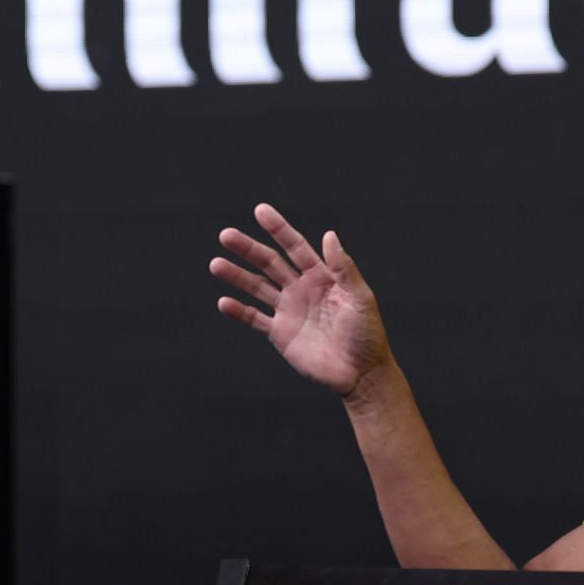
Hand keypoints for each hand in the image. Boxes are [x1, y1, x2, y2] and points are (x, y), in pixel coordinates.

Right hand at [211, 203, 391, 398]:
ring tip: (216, 264)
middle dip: (248, 249)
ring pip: (257, 287)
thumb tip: (328, 235)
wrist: (361, 374)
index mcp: (321, 276)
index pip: (294, 247)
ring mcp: (289, 310)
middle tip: (226, 235)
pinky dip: (238, 311)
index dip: (278, 228)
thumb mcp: (360, 298)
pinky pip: (255, 319)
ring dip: (237, 275)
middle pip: (269, 263)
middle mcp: (301, 289)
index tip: (260, 211)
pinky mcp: (280, 334)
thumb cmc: (367, 335)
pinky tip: (223, 302)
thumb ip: (344, 268)